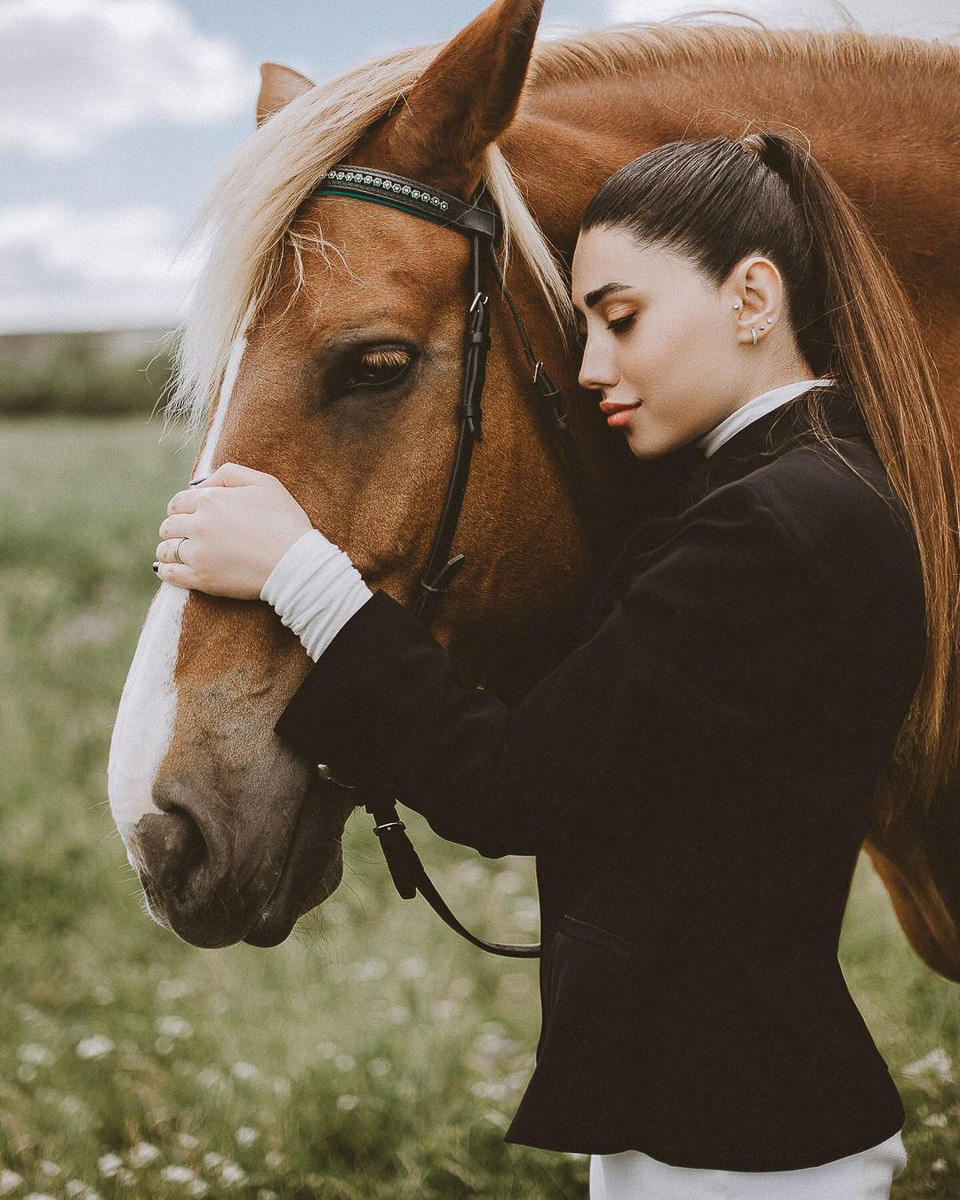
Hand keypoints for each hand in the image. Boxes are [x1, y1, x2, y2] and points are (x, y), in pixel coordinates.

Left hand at [155, 462, 312, 598]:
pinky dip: (166, 572)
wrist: (296, 562)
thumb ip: (229, 474)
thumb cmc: (285, 521)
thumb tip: (200, 483)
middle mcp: (199, 524)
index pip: (177, 503)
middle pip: (169, 526)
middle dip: (173, 529)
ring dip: (167, 550)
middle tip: (182, 535)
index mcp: (210, 500)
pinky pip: (170, 575)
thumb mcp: (265, 483)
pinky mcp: (202, 579)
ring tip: (174, 554)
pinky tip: (167, 571)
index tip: (185, 516)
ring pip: (166, 550)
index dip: (179, 509)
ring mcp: (199, 553)